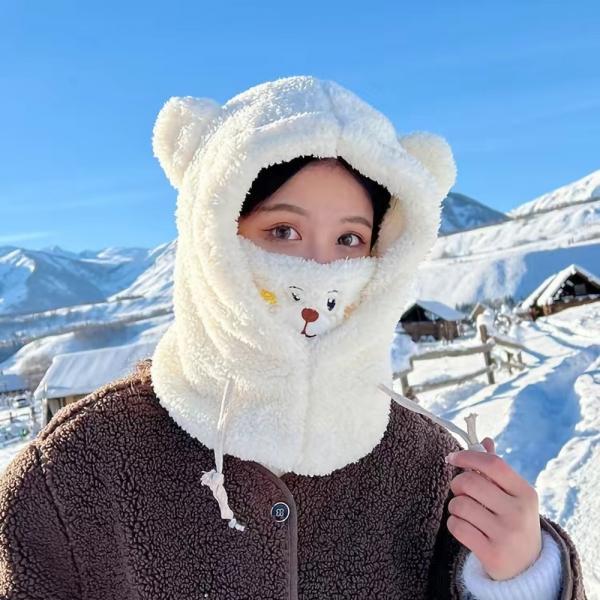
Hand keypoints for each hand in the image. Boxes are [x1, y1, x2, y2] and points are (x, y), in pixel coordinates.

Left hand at [445, 438, 542, 580]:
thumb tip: (485, 441)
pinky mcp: (492, 554)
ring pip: (459, 504)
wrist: (526, 570)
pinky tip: (466, 529)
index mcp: (525, 493)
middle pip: (470, 482)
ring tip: (466, 514)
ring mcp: (506, 534)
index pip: (493, 464)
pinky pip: (456, 526)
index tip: (452, 458)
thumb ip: (496, 470)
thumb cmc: (512, 522)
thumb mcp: (512, 496)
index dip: (468, 456)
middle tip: (460, 492)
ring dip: (455, 506)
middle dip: (457, 484)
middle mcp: (518, 513)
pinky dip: (454, 524)